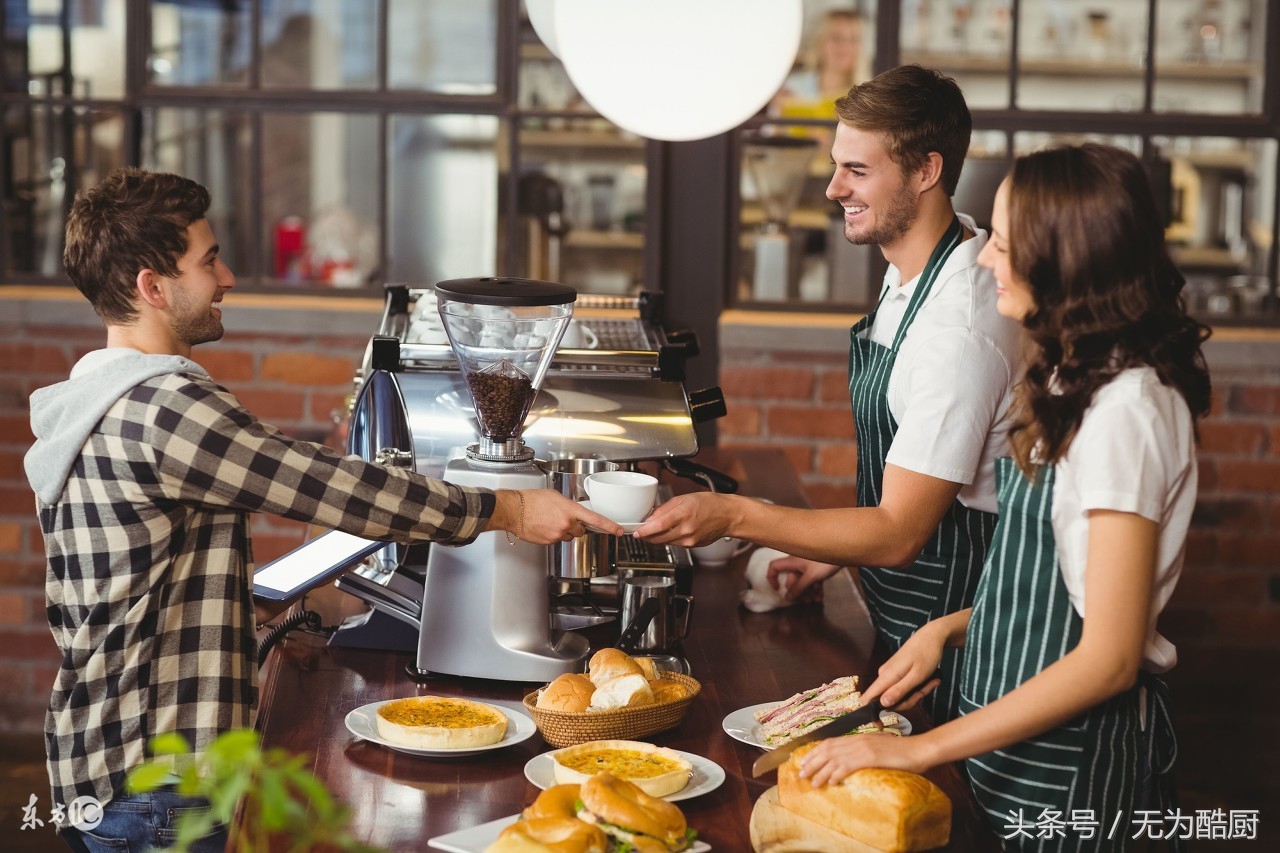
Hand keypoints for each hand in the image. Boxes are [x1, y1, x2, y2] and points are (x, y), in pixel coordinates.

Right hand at [495, 489, 623, 544]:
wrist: (514, 510)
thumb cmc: (531, 500)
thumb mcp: (555, 496)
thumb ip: (569, 505)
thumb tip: (574, 511)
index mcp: (570, 510)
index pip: (596, 519)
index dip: (610, 526)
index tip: (619, 530)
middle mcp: (566, 523)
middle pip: (581, 530)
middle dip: (576, 526)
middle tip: (563, 518)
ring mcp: (557, 534)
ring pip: (568, 536)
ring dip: (564, 530)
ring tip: (550, 521)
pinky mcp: (549, 542)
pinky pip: (557, 540)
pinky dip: (553, 535)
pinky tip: (544, 526)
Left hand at [632, 492, 730, 545]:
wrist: (727, 516)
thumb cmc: (709, 504)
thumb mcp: (684, 498)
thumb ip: (664, 508)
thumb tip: (650, 517)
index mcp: (684, 513)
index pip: (658, 525)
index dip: (645, 530)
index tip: (636, 531)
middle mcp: (686, 529)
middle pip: (659, 537)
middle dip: (647, 535)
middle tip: (640, 530)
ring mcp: (689, 540)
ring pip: (665, 542)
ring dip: (656, 537)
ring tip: (654, 529)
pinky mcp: (692, 546)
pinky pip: (674, 543)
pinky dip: (668, 538)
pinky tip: (670, 531)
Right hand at [767, 557, 838, 600]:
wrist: (844, 552)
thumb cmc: (825, 561)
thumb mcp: (811, 576)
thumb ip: (799, 588)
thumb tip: (788, 598)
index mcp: (792, 562)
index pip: (774, 567)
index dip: (772, 577)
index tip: (777, 589)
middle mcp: (798, 563)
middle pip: (792, 580)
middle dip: (797, 592)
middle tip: (805, 601)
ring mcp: (808, 566)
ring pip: (803, 582)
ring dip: (808, 593)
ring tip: (815, 601)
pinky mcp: (818, 569)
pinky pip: (812, 581)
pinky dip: (815, 589)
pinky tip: (820, 597)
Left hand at [797, 730, 931, 786]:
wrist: (920, 749)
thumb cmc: (902, 751)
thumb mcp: (879, 748)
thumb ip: (864, 752)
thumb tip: (851, 763)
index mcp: (859, 737)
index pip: (831, 742)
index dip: (815, 751)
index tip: (805, 760)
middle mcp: (858, 740)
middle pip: (828, 749)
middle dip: (812, 761)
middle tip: (801, 773)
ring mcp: (864, 747)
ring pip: (835, 759)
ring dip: (821, 771)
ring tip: (812, 782)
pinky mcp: (870, 756)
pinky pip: (849, 765)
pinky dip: (837, 773)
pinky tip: (831, 781)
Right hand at [859, 622, 946, 711]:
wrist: (932, 636)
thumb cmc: (926, 655)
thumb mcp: (916, 676)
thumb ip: (899, 691)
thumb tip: (882, 704)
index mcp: (886, 676)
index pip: (868, 698)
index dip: (871, 714)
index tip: (880, 727)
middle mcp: (884, 675)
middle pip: (888, 701)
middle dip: (908, 701)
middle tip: (924, 691)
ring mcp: (890, 674)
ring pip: (898, 695)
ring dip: (915, 694)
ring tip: (930, 682)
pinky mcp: (896, 673)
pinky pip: (903, 688)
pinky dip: (915, 688)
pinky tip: (928, 680)